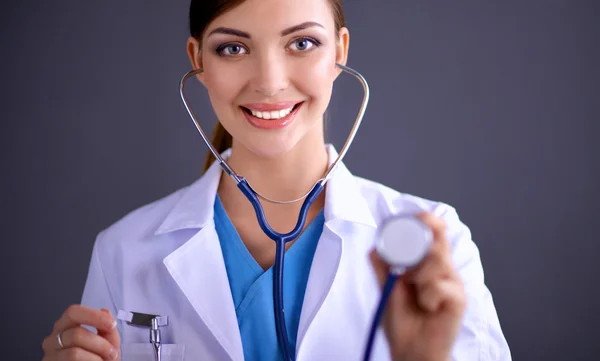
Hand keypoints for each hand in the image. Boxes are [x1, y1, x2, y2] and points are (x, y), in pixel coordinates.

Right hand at [42, 305, 120, 360]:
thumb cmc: (98, 359)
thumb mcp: (108, 343)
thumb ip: (108, 330)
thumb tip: (105, 311)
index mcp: (65, 327)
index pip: (73, 312)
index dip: (93, 316)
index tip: (112, 324)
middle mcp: (53, 339)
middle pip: (75, 334)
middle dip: (99, 343)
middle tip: (113, 352)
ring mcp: (50, 355)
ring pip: (74, 352)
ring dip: (96, 356)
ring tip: (107, 360)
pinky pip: (73, 360)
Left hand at [370, 213, 466, 360]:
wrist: (411, 349)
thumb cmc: (402, 321)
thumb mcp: (387, 287)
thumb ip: (383, 265)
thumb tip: (376, 244)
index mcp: (428, 262)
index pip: (434, 231)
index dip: (427, 221)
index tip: (418, 219)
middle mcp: (443, 269)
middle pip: (437, 241)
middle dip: (416, 250)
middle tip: (405, 272)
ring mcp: (452, 283)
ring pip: (437, 260)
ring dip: (418, 276)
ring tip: (415, 292)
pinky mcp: (458, 300)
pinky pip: (439, 286)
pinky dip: (427, 297)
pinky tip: (427, 307)